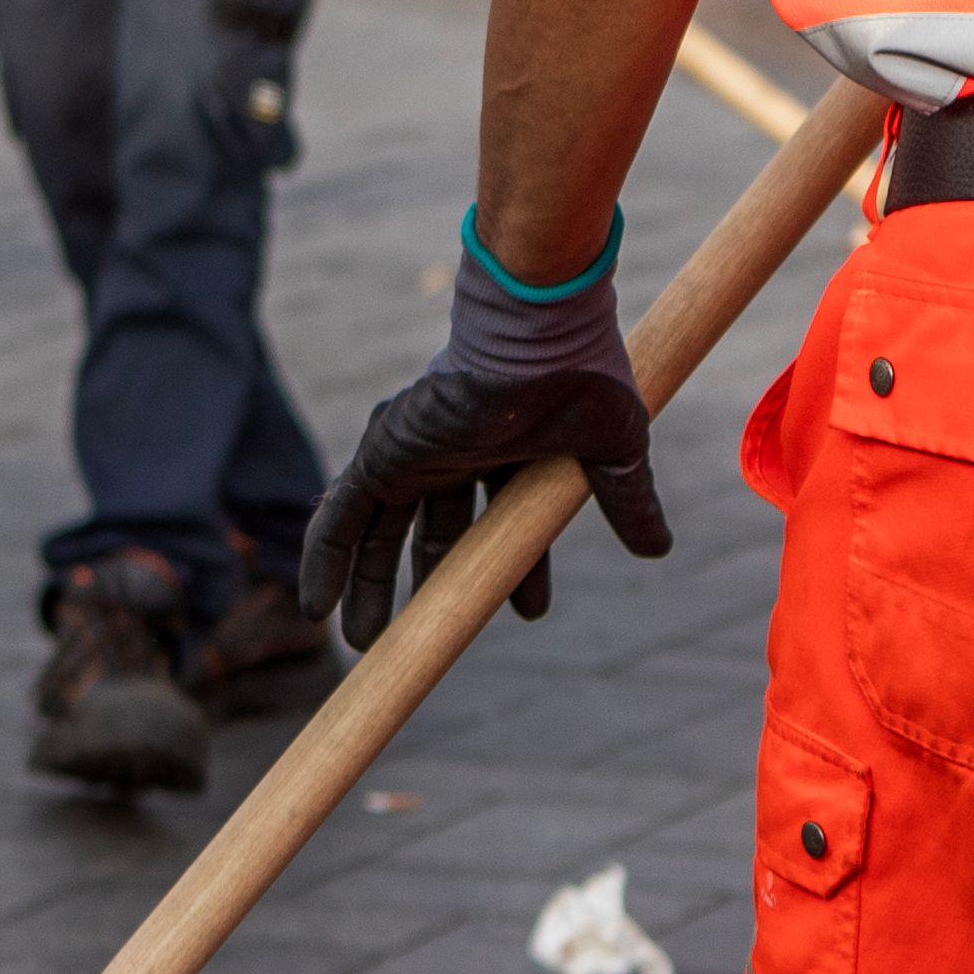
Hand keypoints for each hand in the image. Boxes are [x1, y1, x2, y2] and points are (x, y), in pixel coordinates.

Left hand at [301, 221, 667, 642]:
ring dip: (368, 585)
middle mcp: (450, 450)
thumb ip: (628, 501)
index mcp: (502, 447)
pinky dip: (324, 560)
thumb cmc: (581, 374)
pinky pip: (340, 516)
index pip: (497, 519)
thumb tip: (658, 550)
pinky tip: (314, 606)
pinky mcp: (382, 454)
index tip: (526, 613)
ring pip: (378, 530)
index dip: (511, 569)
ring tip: (362, 641)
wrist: (539, 331)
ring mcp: (412, 452)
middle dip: (428, 584)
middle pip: (432, 531)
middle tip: (418, 636)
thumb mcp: (614, 453)